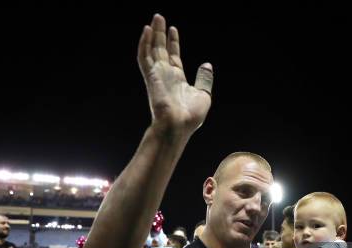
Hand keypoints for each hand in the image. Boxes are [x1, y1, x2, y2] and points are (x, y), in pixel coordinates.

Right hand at [138, 14, 212, 136]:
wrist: (178, 125)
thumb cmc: (191, 116)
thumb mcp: (203, 94)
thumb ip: (204, 79)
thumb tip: (207, 65)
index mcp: (177, 79)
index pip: (173, 56)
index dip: (173, 42)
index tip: (173, 29)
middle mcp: (165, 75)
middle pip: (161, 49)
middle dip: (160, 34)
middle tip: (159, 17)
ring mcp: (157, 75)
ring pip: (152, 49)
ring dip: (152, 34)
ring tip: (155, 18)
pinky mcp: (150, 76)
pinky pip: (144, 57)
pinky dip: (144, 43)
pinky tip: (147, 30)